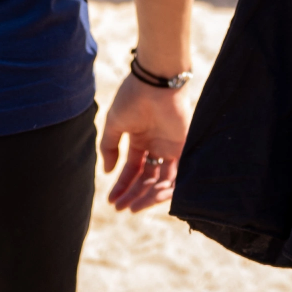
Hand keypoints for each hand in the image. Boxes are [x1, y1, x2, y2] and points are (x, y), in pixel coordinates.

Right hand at [100, 73, 189, 212]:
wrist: (156, 82)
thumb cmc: (133, 98)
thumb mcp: (114, 124)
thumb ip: (109, 147)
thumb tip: (107, 171)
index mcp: (140, 140)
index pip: (133, 170)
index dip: (122, 186)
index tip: (111, 201)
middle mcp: (156, 147)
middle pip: (146, 179)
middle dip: (133, 195)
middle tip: (120, 208)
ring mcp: (171, 148)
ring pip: (161, 181)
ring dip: (147, 196)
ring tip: (133, 207)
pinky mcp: (184, 147)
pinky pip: (178, 175)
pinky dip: (167, 189)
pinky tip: (152, 197)